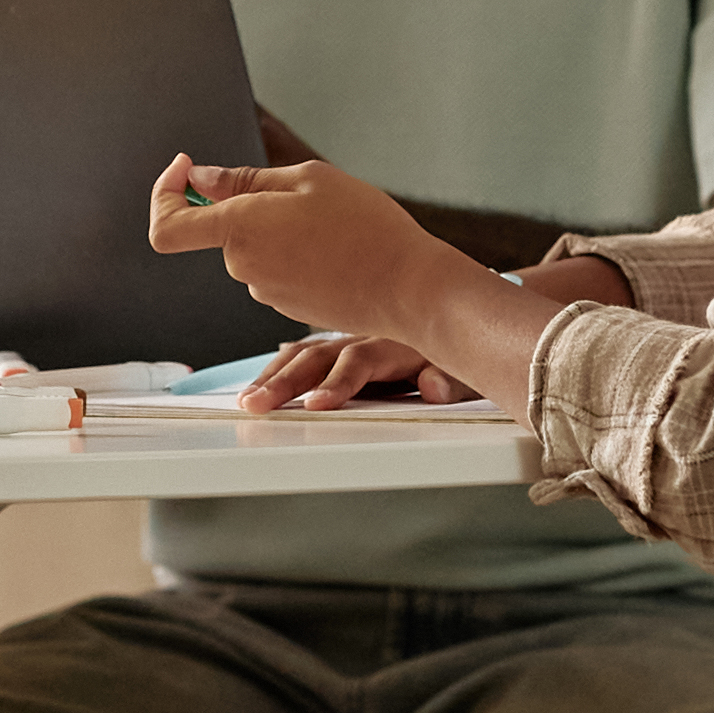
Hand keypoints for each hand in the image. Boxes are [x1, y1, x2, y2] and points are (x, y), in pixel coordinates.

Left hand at [149, 147, 442, 337]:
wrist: (407, 288)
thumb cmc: (366, 227)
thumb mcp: (309, 179)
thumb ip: (244, 180)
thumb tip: (200, 179)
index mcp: (240, 229)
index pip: (167, 226)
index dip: (164, 194)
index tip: (185, 169)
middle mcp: (244, 266)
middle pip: (222, 229)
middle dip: (248, 204)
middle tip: (301, 190)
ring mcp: (265, 291)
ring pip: (253, 247)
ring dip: (278, 228)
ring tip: (330, 220)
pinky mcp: (287, 306)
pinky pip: (276, 268)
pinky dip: (294, 251)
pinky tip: (335, 245)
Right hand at [236, 329, 473, 412]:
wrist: (458, 306)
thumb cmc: (460, 347)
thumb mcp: (465, 366)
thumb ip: (452, 379)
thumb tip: (433, 387)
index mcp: (395, 341)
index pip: (358, 361)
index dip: (338, 384)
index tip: (316, 406)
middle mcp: (366, 333)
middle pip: (319, 357)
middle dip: (285, 382)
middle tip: (258, 406)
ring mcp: (351, 334)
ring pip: (305, 352)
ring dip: (274, 375)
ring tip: (249, 399)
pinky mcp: (343, 341)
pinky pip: (305, 349)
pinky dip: (281, 363)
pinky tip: (262, 377)